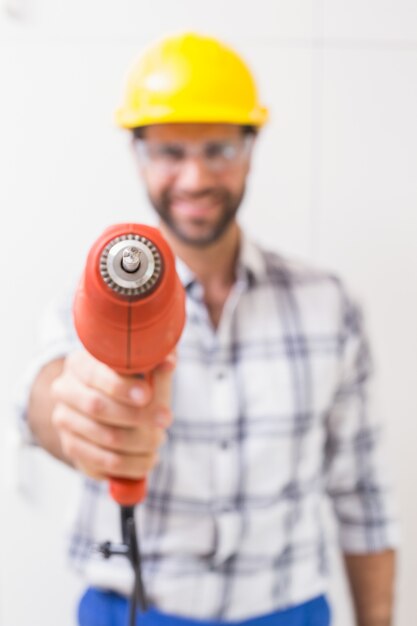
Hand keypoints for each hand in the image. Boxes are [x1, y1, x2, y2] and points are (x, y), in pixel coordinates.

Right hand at [50, 349, 174, 480]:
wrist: (110, 408)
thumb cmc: (132, 383)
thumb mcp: (144, 372)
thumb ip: (155, 366)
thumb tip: (169, 362)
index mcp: (79, 363)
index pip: (95, 374)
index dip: (121, 386)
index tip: (146, 395)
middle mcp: (65, 390)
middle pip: (97, 406)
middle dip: (136, 415)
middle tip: (165, 420)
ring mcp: (64, 420)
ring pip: (104, 437)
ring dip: (139, 442)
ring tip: (159, 439)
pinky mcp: (71, 447)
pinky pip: (103, 462)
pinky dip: (131, 463)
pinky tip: (148, 458)